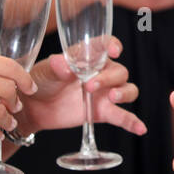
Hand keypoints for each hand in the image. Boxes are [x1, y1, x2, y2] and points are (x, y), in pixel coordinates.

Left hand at [16, 37, 145, 136]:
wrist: (33, 107)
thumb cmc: (39, 81)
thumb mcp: (44, 71)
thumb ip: (56, 67)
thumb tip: (64, 65)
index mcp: (87, 57)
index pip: (105, 46)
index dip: (113, 45)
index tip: (114, 51)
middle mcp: (100, 73)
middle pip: (118, 71)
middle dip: (108, 78)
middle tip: (90, 86)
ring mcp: (103, 93)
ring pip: (127, 89)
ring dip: (124, 92)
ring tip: (112, 97)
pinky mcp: (102, 112)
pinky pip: (123, 116)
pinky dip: (133, 122)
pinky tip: (140, 128)